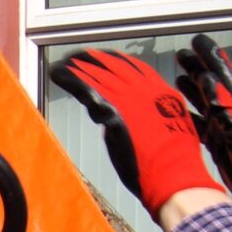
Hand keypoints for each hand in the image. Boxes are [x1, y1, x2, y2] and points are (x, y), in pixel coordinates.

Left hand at [47, 49, 216, 215]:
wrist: (173, 174)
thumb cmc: (173, 163)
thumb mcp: (170, 131)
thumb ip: (149, 121)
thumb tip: (125, 123)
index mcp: (161, 93)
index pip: (134, 67)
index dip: (115, 61)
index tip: (102, 58)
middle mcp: (145, 89)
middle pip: (113, 65)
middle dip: (93, 60)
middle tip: (77, 58)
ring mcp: (129, 97)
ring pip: (97, 72)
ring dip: (78, 66)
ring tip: (63, 64)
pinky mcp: (112, 109)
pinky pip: (85, 87)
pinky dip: (69, 79)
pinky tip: (57, 73)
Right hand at [176, 36, 231, 224]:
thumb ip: (222, 100)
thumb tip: (205, 76)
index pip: (222, 70)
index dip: (208, 54)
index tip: (195, 40)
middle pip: (211, 84)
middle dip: (196, 69)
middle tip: (180, 56)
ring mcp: (227, 128)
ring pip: (205, 103)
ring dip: (191, 91)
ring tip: (176, 78)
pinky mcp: (221, 145)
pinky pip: (202, 126)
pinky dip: (190, 117)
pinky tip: (178, 114)